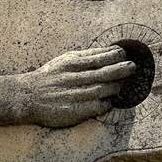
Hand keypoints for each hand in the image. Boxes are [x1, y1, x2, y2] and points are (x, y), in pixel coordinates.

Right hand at [14, 45, 134, 127]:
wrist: (28, 97)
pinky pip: (98, 106)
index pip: (100, 56)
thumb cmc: (51, 76)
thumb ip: (86, 56)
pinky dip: (107, 102)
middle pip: (105, 73)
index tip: (124, 54)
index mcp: (72, 63)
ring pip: (104, 89)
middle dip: (122, 69)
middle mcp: (74, 78)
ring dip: (116, 86)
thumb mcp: (65, 60)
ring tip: (122, 84)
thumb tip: (111, 51)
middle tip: (132, 67)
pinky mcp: (75, 111)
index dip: (115, 55)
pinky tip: (109, 100)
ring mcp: (75, 95)